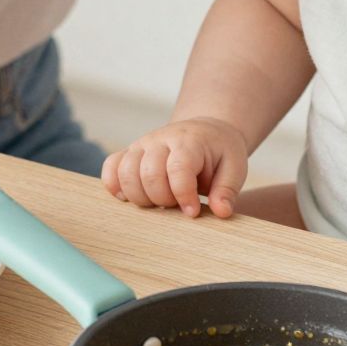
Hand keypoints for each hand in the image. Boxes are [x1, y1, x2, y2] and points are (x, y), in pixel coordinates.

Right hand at [102, 119, 248, 217]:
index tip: (192, 212)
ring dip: (140, 197)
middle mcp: (160, 139)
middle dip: (163, 199)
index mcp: (189, 141)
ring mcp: (141, 145)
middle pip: (148, 174)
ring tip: (159, 202)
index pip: (178, 168)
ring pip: (125, 173)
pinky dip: (115, 185)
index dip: (183, 195)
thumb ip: (227, 190)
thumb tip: (221, 212)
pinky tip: (129, 198)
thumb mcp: (235, 167)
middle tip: (178, 205)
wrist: (206, 133)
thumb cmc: (220, 153)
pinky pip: (110, 168)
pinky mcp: (129, 153)